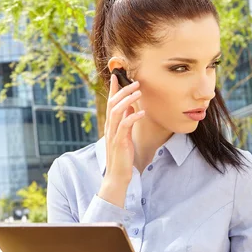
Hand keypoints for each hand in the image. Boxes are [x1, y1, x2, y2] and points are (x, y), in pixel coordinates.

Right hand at [98, 73, 144, 206]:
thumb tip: (131, 106)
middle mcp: (109, 127)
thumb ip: (126, 121)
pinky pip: (125, 126)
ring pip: (117, 111)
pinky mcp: (119, 142)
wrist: (117, 176)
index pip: (110, 102)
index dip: (113, 89)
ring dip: (128, 100)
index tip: (117, 75)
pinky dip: (133, 117)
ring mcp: (113, 134)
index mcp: (111, 125)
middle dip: (123, 90)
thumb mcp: (125, 135)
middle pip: (112, 103)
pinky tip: (141, 112)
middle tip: (135, 82)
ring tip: (139, 92)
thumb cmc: (122, 156)